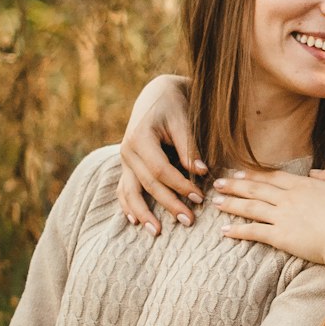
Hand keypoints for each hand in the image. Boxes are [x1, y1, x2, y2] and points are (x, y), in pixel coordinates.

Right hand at [117, 74, 205, 235]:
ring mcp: (125, 159)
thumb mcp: (183, 118)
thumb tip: (200, 171)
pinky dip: (128, 205)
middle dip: (168, 204)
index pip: (160, 170)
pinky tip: (135, 221)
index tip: (200, 197)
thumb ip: (189, 145)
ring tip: (156, 232)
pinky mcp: (127, 165)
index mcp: (140, 138)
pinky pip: (124, 189)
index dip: (180, 185)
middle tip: (189, 221)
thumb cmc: (173, 104)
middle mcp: (127, 151)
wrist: (157, 94)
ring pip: (130, 191)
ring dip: (143, 213)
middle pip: (148, 184)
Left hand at [213, 169, 324, 283]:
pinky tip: (224, 230)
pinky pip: (254, 231)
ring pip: (251, 207)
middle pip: (257, 188)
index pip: (274, 177)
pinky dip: (238, 230)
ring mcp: (283, 216)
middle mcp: (289, 198)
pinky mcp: (280, 236)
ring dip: (231, 204)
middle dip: (236, 185)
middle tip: (218, 182)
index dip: (256, 173)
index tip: (241, 171)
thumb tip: (315, 172)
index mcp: (305, 186)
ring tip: (215, 202)